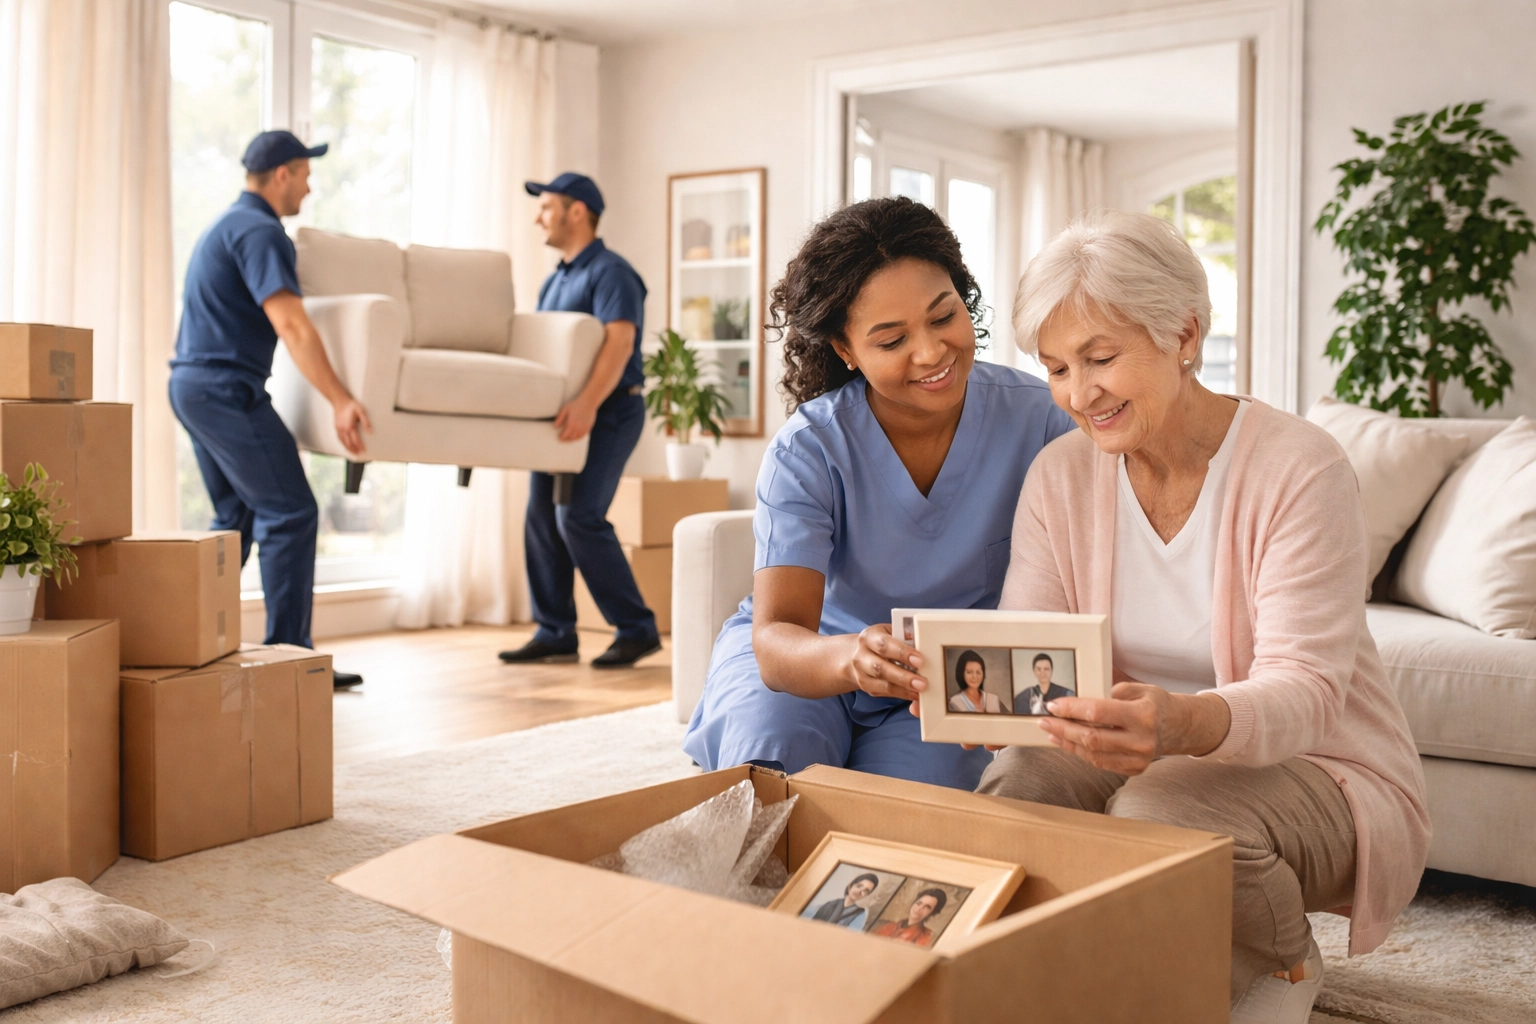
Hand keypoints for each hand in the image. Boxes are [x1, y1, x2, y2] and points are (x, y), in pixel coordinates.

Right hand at [332, 396, 371, 456]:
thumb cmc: (352, 405)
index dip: (360, 446)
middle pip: (348, 443)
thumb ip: (366, 422)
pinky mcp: (336, 427)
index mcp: (350, 426)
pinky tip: (345, 445)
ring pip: (342, 442)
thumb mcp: (362, 411)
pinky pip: (339, 438)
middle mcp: (343, 429)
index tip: (364, 450)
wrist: (340, 401)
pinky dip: (342, 443)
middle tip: (359, 453)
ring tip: (353, 452)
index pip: (355, 440)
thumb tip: (371, 432)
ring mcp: (338, 428)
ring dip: (348, 448)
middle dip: (354, 449)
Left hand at [554, 398, 596, 441]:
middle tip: (563, 439)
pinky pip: (582, 436)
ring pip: (577, 438)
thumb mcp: (565, 409)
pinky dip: (578, 437)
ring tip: (569, 438)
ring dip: (572, 439)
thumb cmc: (576, 405)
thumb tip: (555, 426)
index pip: (565, 435)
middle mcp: (578, 428)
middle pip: (571, 438)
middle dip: (566, 439)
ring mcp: (584, 429)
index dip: (561, 437)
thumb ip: (559, 418)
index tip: (559, 437)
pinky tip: (576, 436)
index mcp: (571, 424)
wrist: (588, 402)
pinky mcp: (588, 428)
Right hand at [845, 625, 926, 702]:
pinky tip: (914, 694)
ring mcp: (861, 674)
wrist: (861, 654)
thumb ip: (905, 637)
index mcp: (869, 637)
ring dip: (903, 689)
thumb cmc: (882, 641)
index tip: (920, 660)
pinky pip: (885, 693)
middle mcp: (861, 656)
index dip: (902, 653)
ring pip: (882, 684)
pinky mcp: (866, 687)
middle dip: (903, 677)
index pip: (884, 645)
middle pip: (880, 668)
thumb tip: (924, 643)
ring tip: (920, 690)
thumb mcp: (891, 633)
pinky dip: (902, 694)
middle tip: (922, 682)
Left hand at [1036, 683, 1228, 774]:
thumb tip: (1076, 699)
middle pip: (1092, 738)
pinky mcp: (1135, 770)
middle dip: (1063, 728)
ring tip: (1051, 731)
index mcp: (1143, 715)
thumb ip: (1110, 693)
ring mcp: (1139, 759)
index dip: (1072, 709)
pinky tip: (1067, 742)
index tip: (1053, 705)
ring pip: (1093, 755)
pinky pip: (1100, 763)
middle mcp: (1142, 740)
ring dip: (1068, 743)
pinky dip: (1080, 752)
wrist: (1180, 727)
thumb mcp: (1138, 689)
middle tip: (1044, 720)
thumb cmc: (1155, 703)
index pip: (1098, 713)